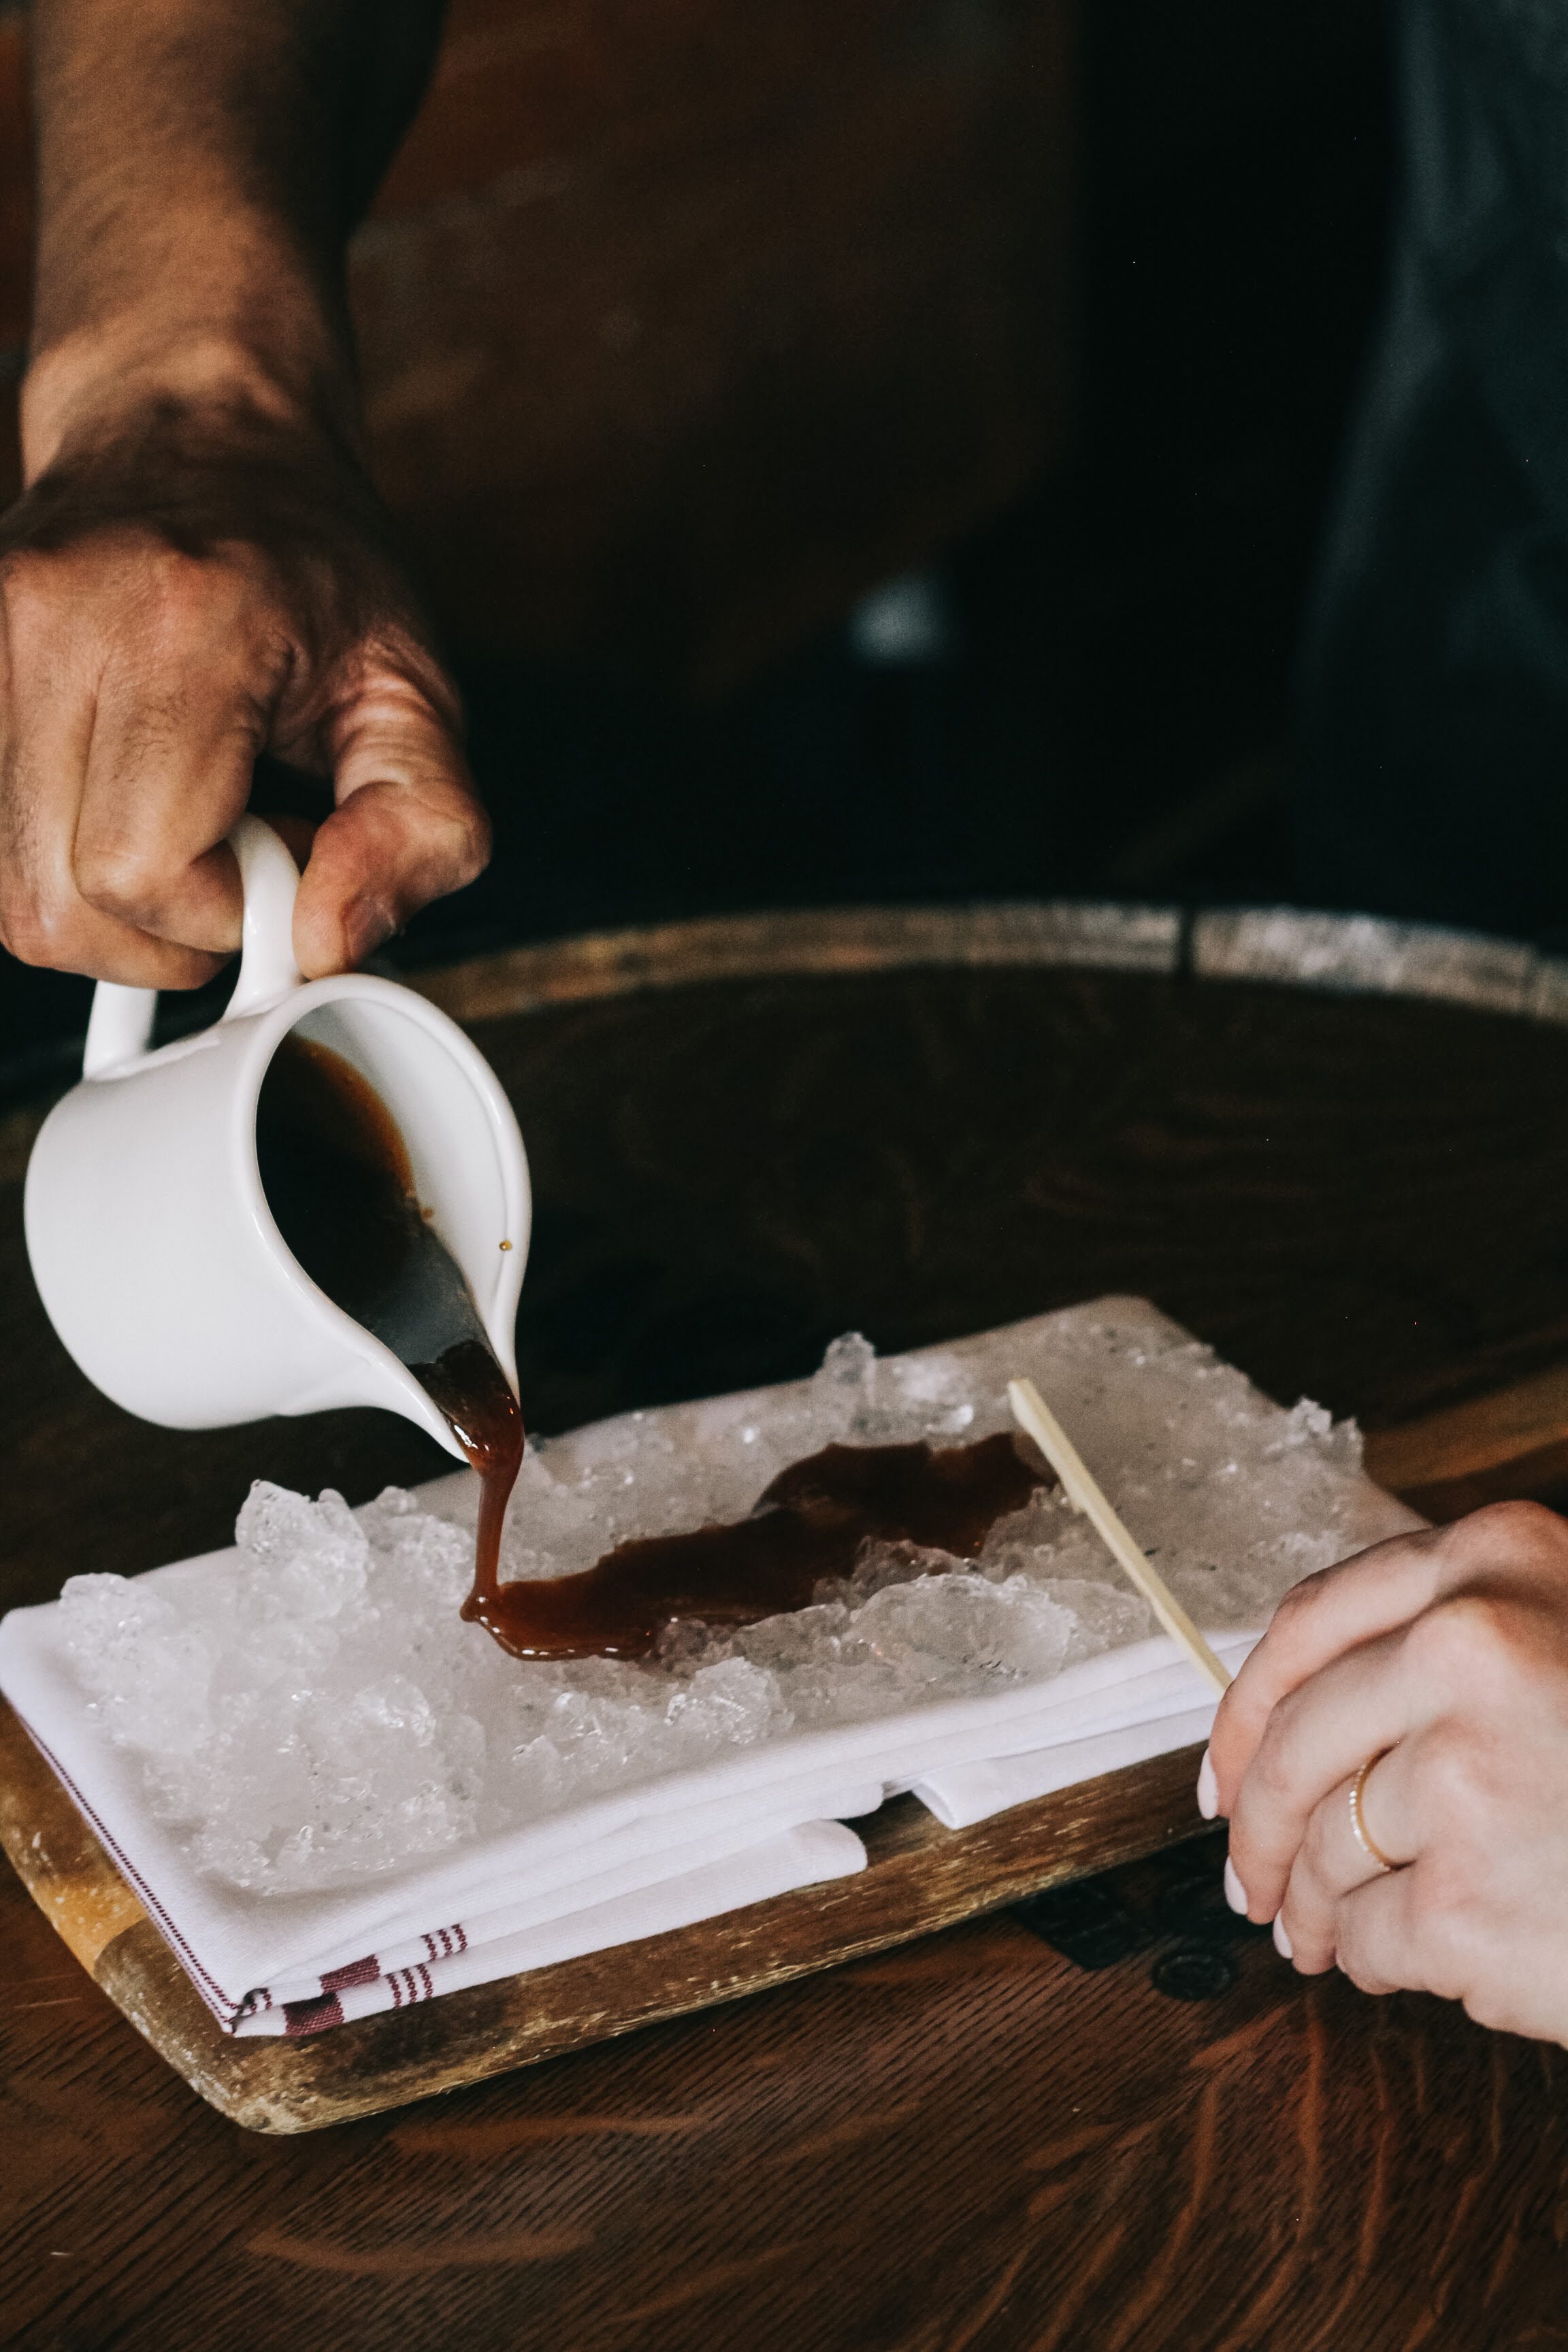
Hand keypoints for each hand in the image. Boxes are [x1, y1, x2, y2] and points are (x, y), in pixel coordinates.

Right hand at [0, 386, 489, 986]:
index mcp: (184, 626)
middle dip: (163, 928)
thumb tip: (332, 939)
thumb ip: (421, 827)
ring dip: (106, 908)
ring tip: (186, 831)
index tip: (284, 860)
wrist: (196, 427)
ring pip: (6, 894)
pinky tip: (125, 813)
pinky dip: (59, 867)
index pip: (142, 869)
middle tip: (236, 859)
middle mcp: (55, 623)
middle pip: (55, 903)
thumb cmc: (312, 564)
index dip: (223, 912)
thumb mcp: (419, 690)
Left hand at [1205, 1499, 1567, 2042]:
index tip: (1224, 1760)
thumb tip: (1294, 1713)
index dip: (1248, 1701)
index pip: (1312, 1620)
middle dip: (1254, 1822)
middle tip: (1245, 1872)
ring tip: (1316, 1932)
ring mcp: (1469, 1776)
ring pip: (1318, 1845)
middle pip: (1293, 1740)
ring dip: (1306, 1903)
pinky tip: (1402, 1962)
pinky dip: (1365, 1961)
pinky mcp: (1468, 1904)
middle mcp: (1471, 1649)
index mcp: (1497, 1563)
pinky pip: (1362, 1936)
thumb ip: (1453, 1645)